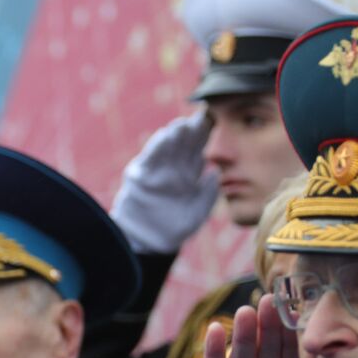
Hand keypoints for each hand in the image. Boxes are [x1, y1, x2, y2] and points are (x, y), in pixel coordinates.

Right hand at [109, 111, 219, 253]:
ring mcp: (157, 171)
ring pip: (167, 147)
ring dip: (174, 135)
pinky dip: (157, 147)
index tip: (217, 119)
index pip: (198, 148)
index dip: (206, 133)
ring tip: (183, 124)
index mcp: (189, 174)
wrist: (148, 242)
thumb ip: (208, 194)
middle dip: (191, 130)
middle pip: (184, 143)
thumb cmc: (175, 229)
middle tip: (201, 116)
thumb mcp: (198, 212)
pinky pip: (150, 158)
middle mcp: (173, 169)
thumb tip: (215, 172)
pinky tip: (165, 136)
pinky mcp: (141, 176)